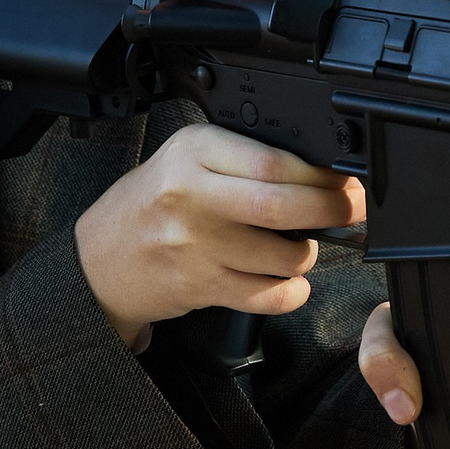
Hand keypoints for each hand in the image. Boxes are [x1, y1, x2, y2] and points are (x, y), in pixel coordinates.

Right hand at [75, 124, 365, 344]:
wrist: (98, 260)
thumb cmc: (152, 205)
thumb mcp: (188, 159)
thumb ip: (243, 157)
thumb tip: (320, 169)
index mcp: (194, 152)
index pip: (273, 160)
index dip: (321, 174)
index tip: (345, 180)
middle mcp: (192, 196)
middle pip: (282, 206)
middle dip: (331, 210)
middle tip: (350, 210)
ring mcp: (195, 246)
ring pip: (281, 255)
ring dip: (307, 254)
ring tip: (300, 246)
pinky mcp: (200, 287)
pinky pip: (267, 296)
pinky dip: (291, 292)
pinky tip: (286, 280)